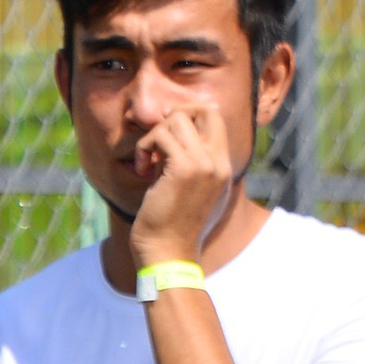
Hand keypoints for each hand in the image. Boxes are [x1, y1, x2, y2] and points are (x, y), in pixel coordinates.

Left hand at [129, 95, 239, 271]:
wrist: (167, 255)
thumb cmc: (169, 227)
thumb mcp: (184, 188)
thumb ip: (184, 160)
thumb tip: (167, 131)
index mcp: (223, 166)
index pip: (215, 117)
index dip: (188, 117)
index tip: (166, 138)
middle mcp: (219, 162)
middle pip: (205, 109)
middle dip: (175, 115)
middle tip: (157, 142)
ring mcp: (205, 164)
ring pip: (177, 119)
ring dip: (154, 136)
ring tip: (147, 163)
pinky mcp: (184, 169)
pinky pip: (160, 135)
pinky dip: (144, 147)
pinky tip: (142, 171)